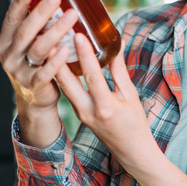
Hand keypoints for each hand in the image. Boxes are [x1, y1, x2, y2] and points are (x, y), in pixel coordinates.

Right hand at [0, 0, 78, 113]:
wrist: (35, 99)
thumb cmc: (36, 64)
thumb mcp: (29, 44)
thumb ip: (36, 27)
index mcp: (5, 42)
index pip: (11, 19)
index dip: (19, 3)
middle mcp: (9, 56)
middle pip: (25, 31)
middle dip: (40, 13)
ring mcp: (19, 71)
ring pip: (37, 49)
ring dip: (55, 31)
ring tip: (71, 16)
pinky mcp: (33, 85)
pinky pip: (45, 72)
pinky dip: (55, 61)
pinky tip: (65, 50)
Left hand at [56, 33, 158, 168]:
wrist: (131, 151)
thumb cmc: (135, 123)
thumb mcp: (130, 95)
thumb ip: (120, 71)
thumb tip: (115, 46)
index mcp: (105, 106)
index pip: (92, 76)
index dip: (85, 54)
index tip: (78, 35)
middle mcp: (88, 111)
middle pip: (67, 82)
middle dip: (57, 59)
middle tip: (51, 36)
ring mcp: (80, 114)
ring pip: (63, 87)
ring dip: (56, 66)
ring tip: (51, 44)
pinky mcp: (77, 114)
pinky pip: (67, 92)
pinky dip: (62, 76)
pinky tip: (59, 61)